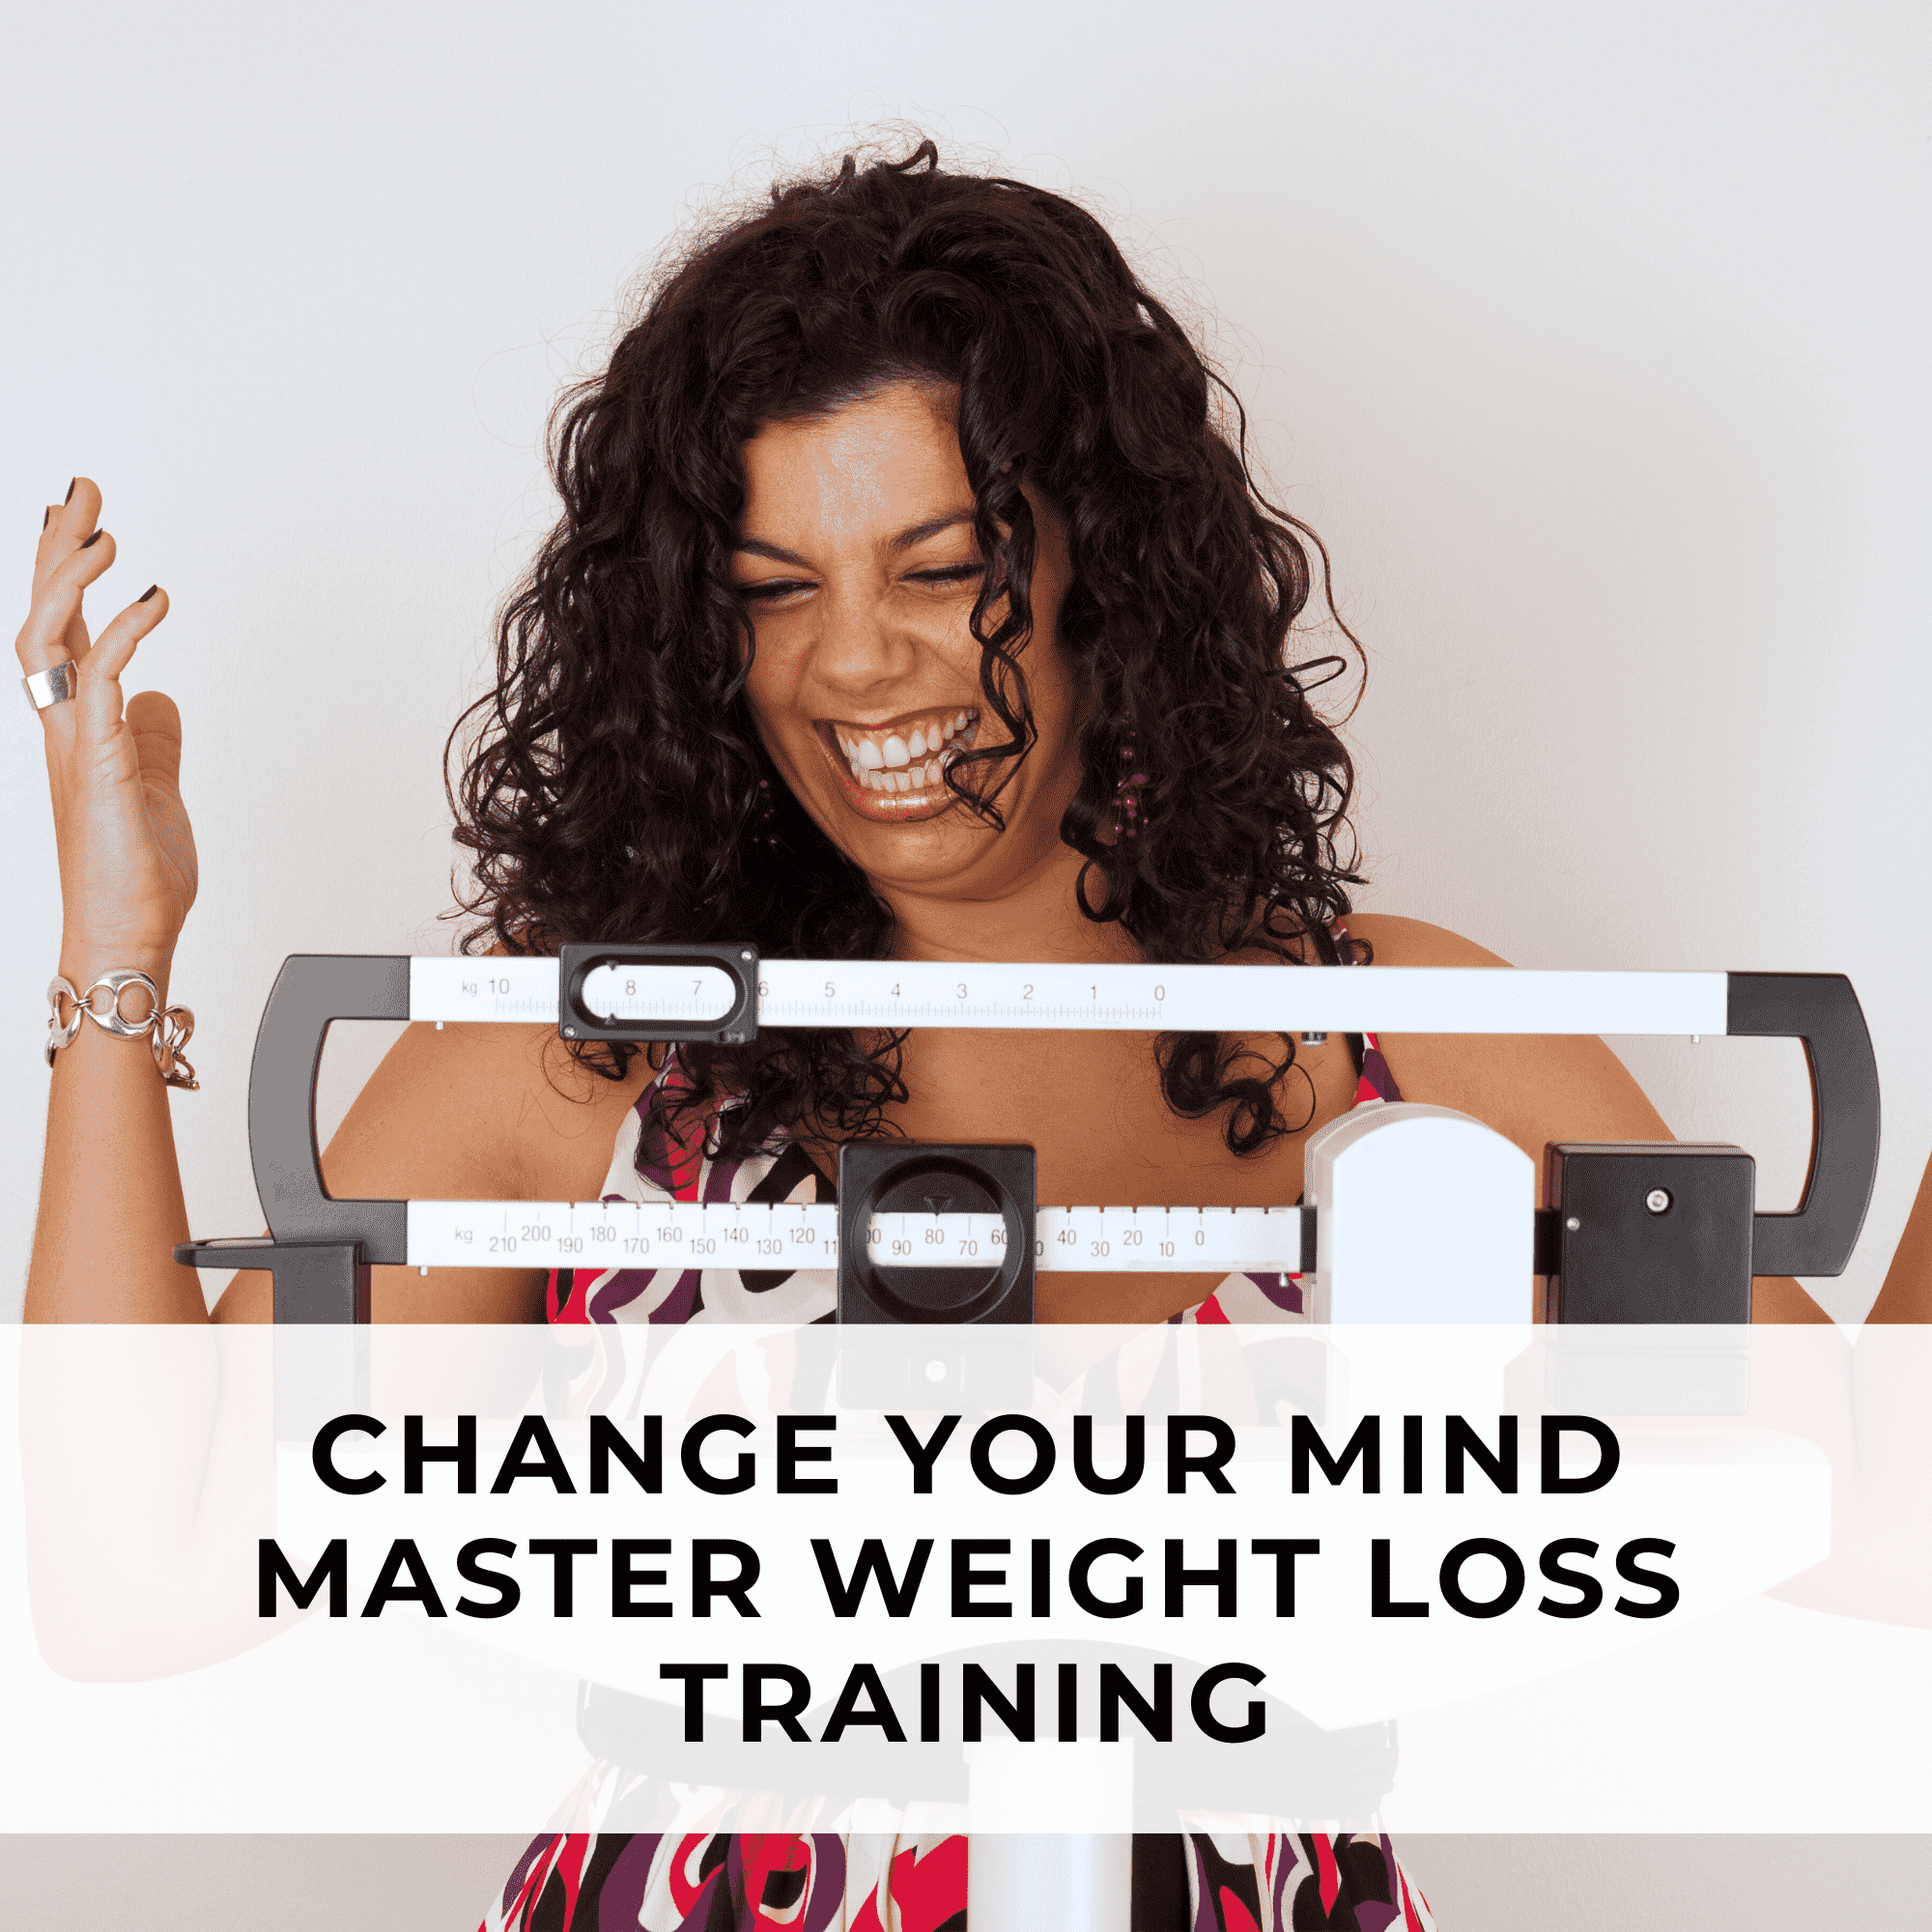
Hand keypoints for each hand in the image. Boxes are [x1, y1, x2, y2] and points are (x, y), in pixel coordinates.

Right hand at [17, 479, 196, 982]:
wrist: (127, 935)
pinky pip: (105, 682)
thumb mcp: (154, 787)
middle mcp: (65, 726)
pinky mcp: (101, 765)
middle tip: (81, 488)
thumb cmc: (137, 873)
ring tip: (102, 529)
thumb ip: (153, 738)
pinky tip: (152, 599)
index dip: (64, 573)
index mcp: (78, 726)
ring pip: (53, 639)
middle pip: (45, 617)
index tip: (76, 518)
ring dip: (74, 578)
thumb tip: (160, 696)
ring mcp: (76, 744)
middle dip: (58, 549)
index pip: (62, 632)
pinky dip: (125, 632)